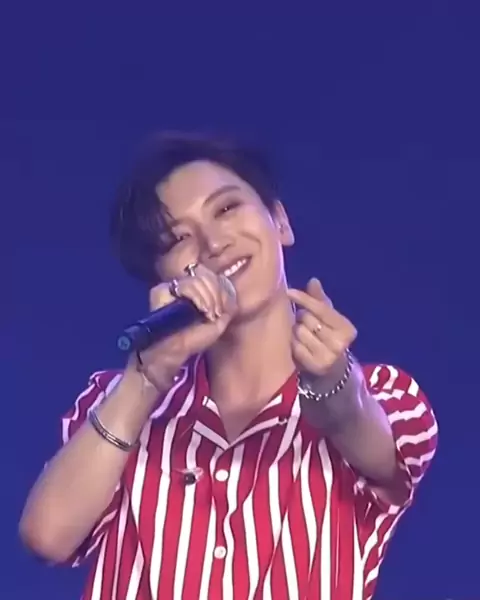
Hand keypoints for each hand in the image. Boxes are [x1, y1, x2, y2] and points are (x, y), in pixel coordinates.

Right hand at [125, 264, 237, 386]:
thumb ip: (227, 307)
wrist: (174, 351)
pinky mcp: (162, 290)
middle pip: (207, 275)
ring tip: (207, 314)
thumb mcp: (218, 324)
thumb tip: (231, 293)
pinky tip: (199, 309)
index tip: (221, 310)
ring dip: (208, 297)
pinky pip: (186, 284)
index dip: (220, 290)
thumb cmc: (194, 340)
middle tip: (214, 314)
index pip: (212, 276)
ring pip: (198, 279)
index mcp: (197, 290)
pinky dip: (197, 296)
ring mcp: (172, 287)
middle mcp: (184, 285)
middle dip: (216, 295)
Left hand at [287, 278, 356, 376]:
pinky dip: (295, 344)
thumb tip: (313, 281)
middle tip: (306, 322)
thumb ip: (320, 300)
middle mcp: (340, 343)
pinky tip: (301, 346)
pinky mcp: (315, 366)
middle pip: (307, 319)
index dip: (305, 299)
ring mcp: (328, 356)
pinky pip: (295, 346)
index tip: (289, 292)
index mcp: (347, 328)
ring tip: (305, 335)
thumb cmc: (329, 336)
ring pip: (300, 331)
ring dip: (297, 330)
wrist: (332, 368)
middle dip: (302, 317)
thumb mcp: (329, 318)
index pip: (322, 309)